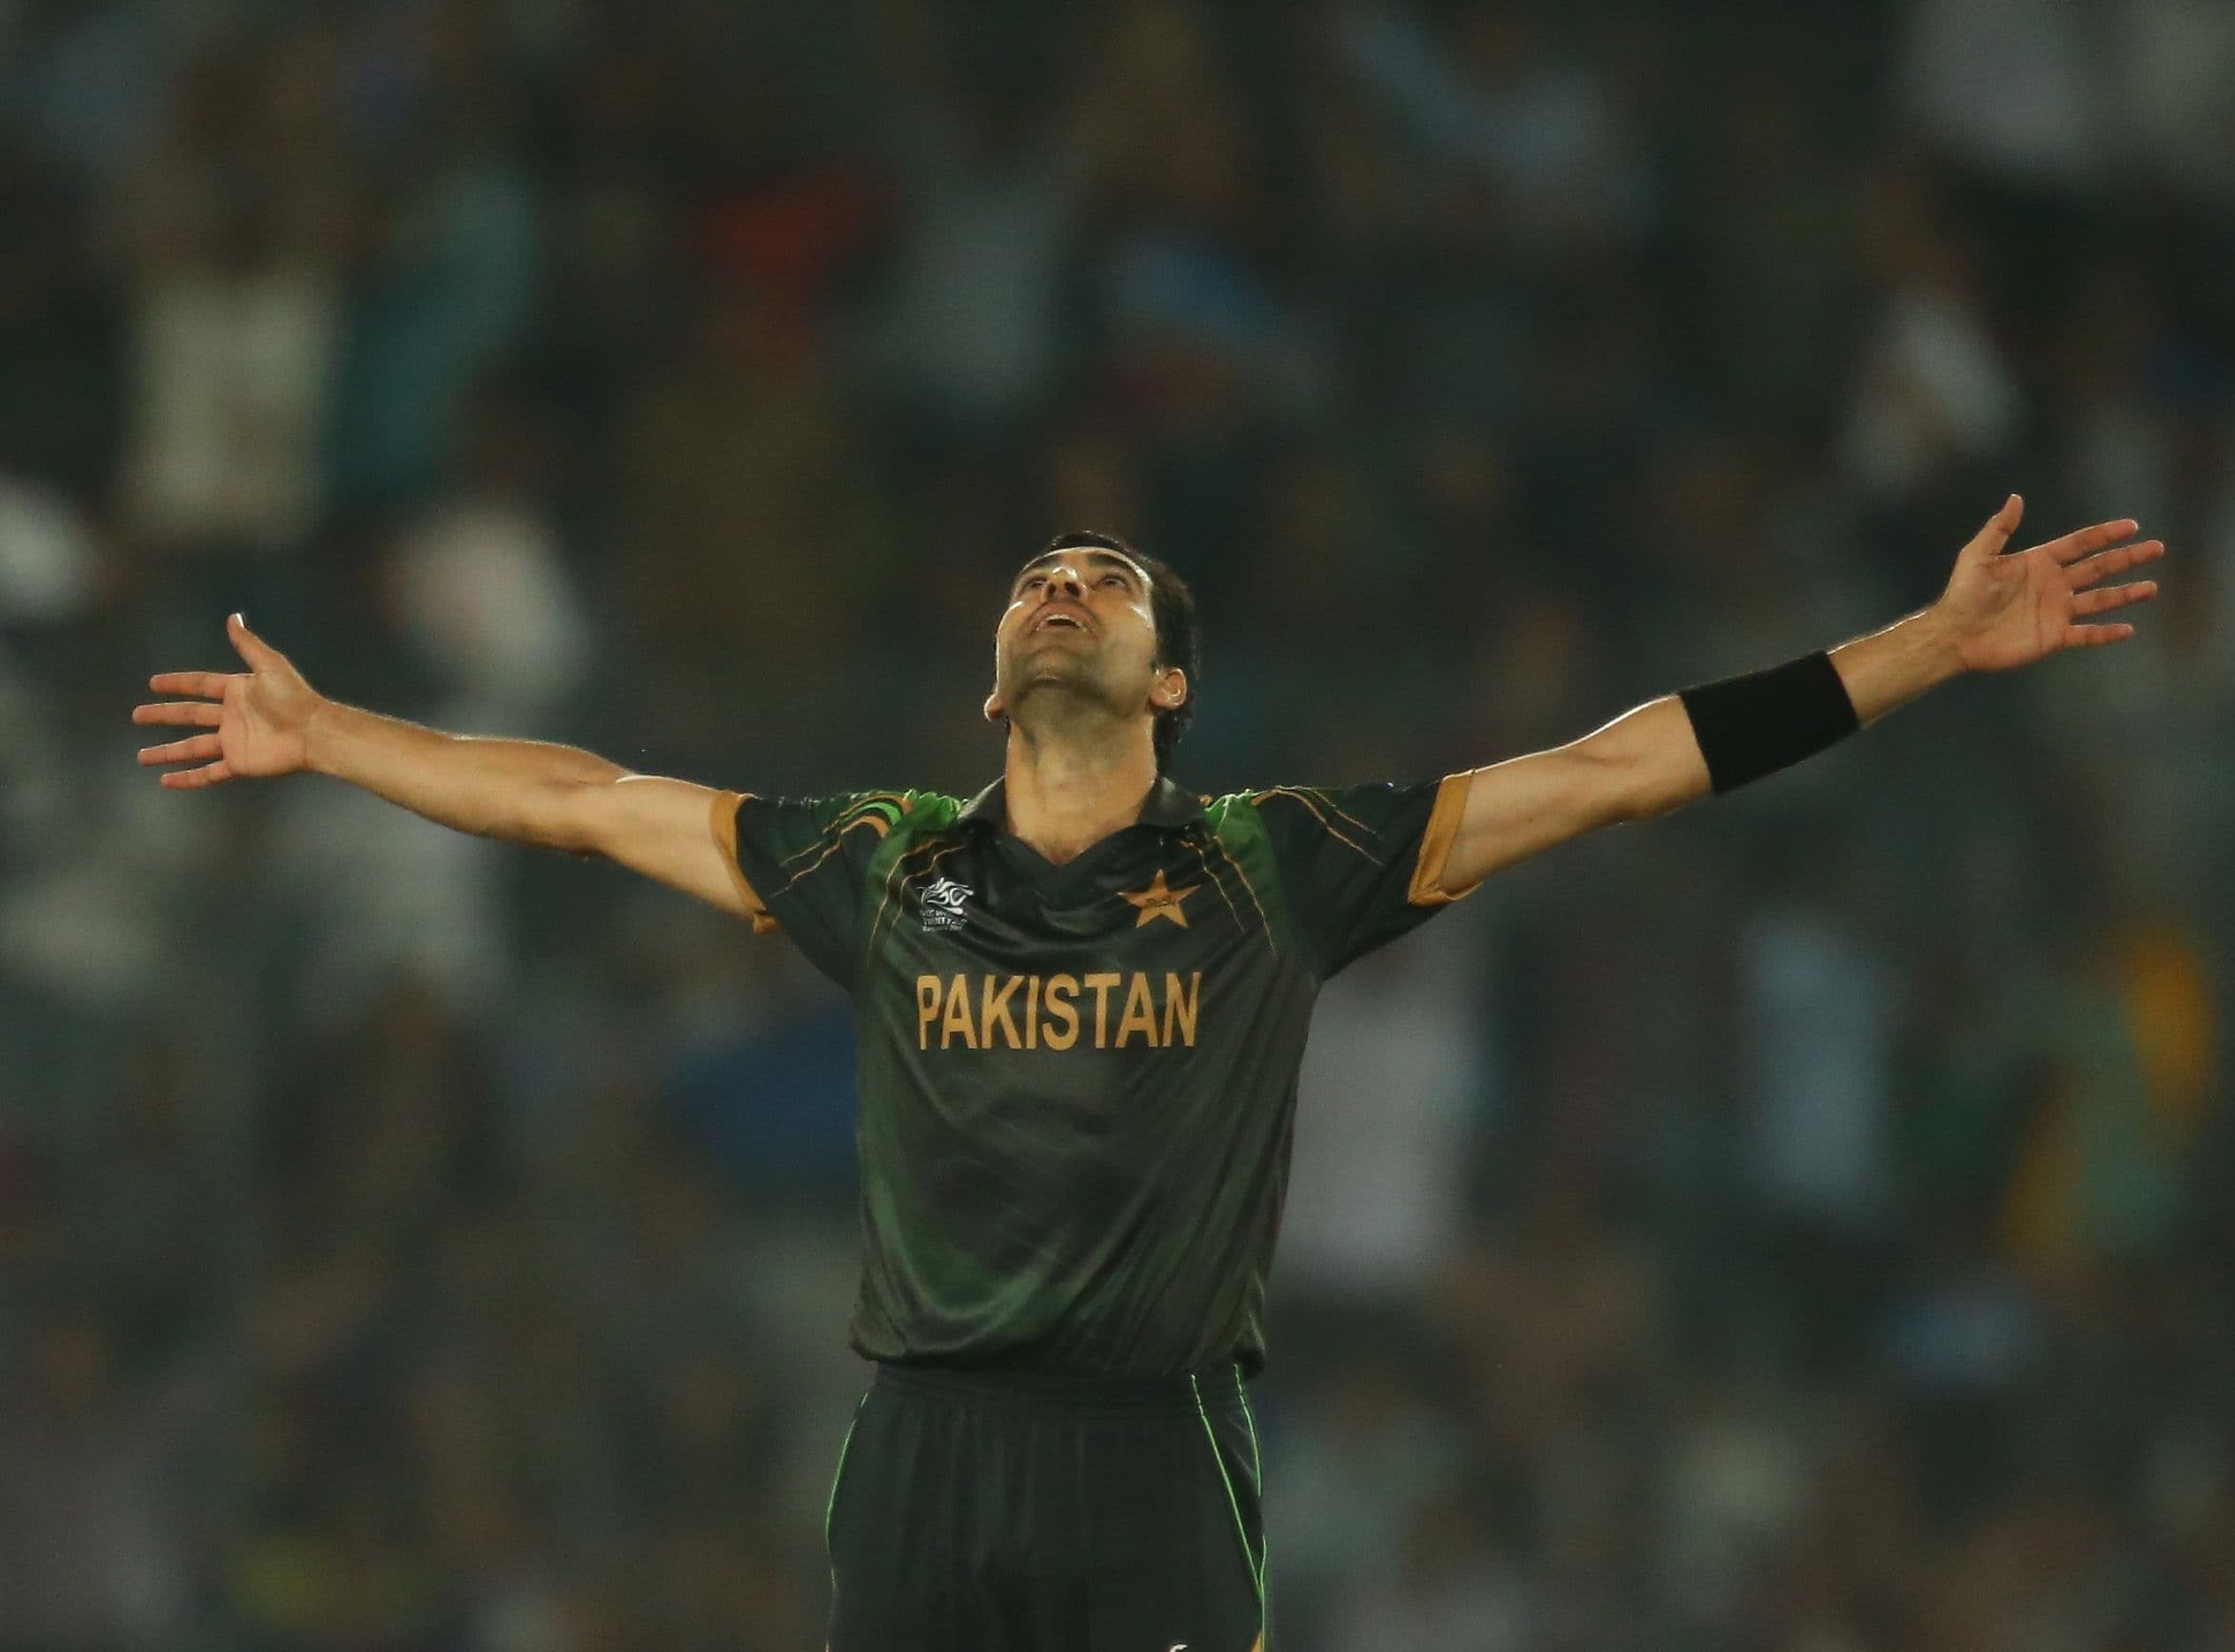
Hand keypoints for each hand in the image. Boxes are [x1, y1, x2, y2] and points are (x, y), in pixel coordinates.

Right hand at [133, 613, 324, 787]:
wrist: (314, 732)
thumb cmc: (295, 697)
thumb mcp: (270, 665)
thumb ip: (248, 644)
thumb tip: (233, 617)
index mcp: (237, 691)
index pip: (200, 685)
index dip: (177, 684)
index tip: (153, 683)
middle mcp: (232, 716)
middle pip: (189, 715)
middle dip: (164, 715)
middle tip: (137, 715)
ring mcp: (233, 741)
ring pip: (192, 747)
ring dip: (167, 752)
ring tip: (141, 757)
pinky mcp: (239, 763)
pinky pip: (208, 773)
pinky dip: (188, 779)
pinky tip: (166, 781)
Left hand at [1936, 495, 2163, 673]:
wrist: (1954, 634)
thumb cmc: (1962, 593)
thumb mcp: (1978, 555)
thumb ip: (1999, 528)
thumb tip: (2016, 498)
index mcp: (2039, 562)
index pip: (2080, 544)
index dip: (2105, 535)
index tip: (2132, 526)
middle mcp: (2053, 584)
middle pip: (2098, 568)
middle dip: (2127, 558)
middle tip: (2156, 548)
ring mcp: (2055, 611)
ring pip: (2099, 600)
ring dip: (2126, 594)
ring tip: (2151, 587)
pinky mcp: (2053, 637)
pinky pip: (2086, 634)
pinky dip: (2106, 633)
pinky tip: (2128, 629)